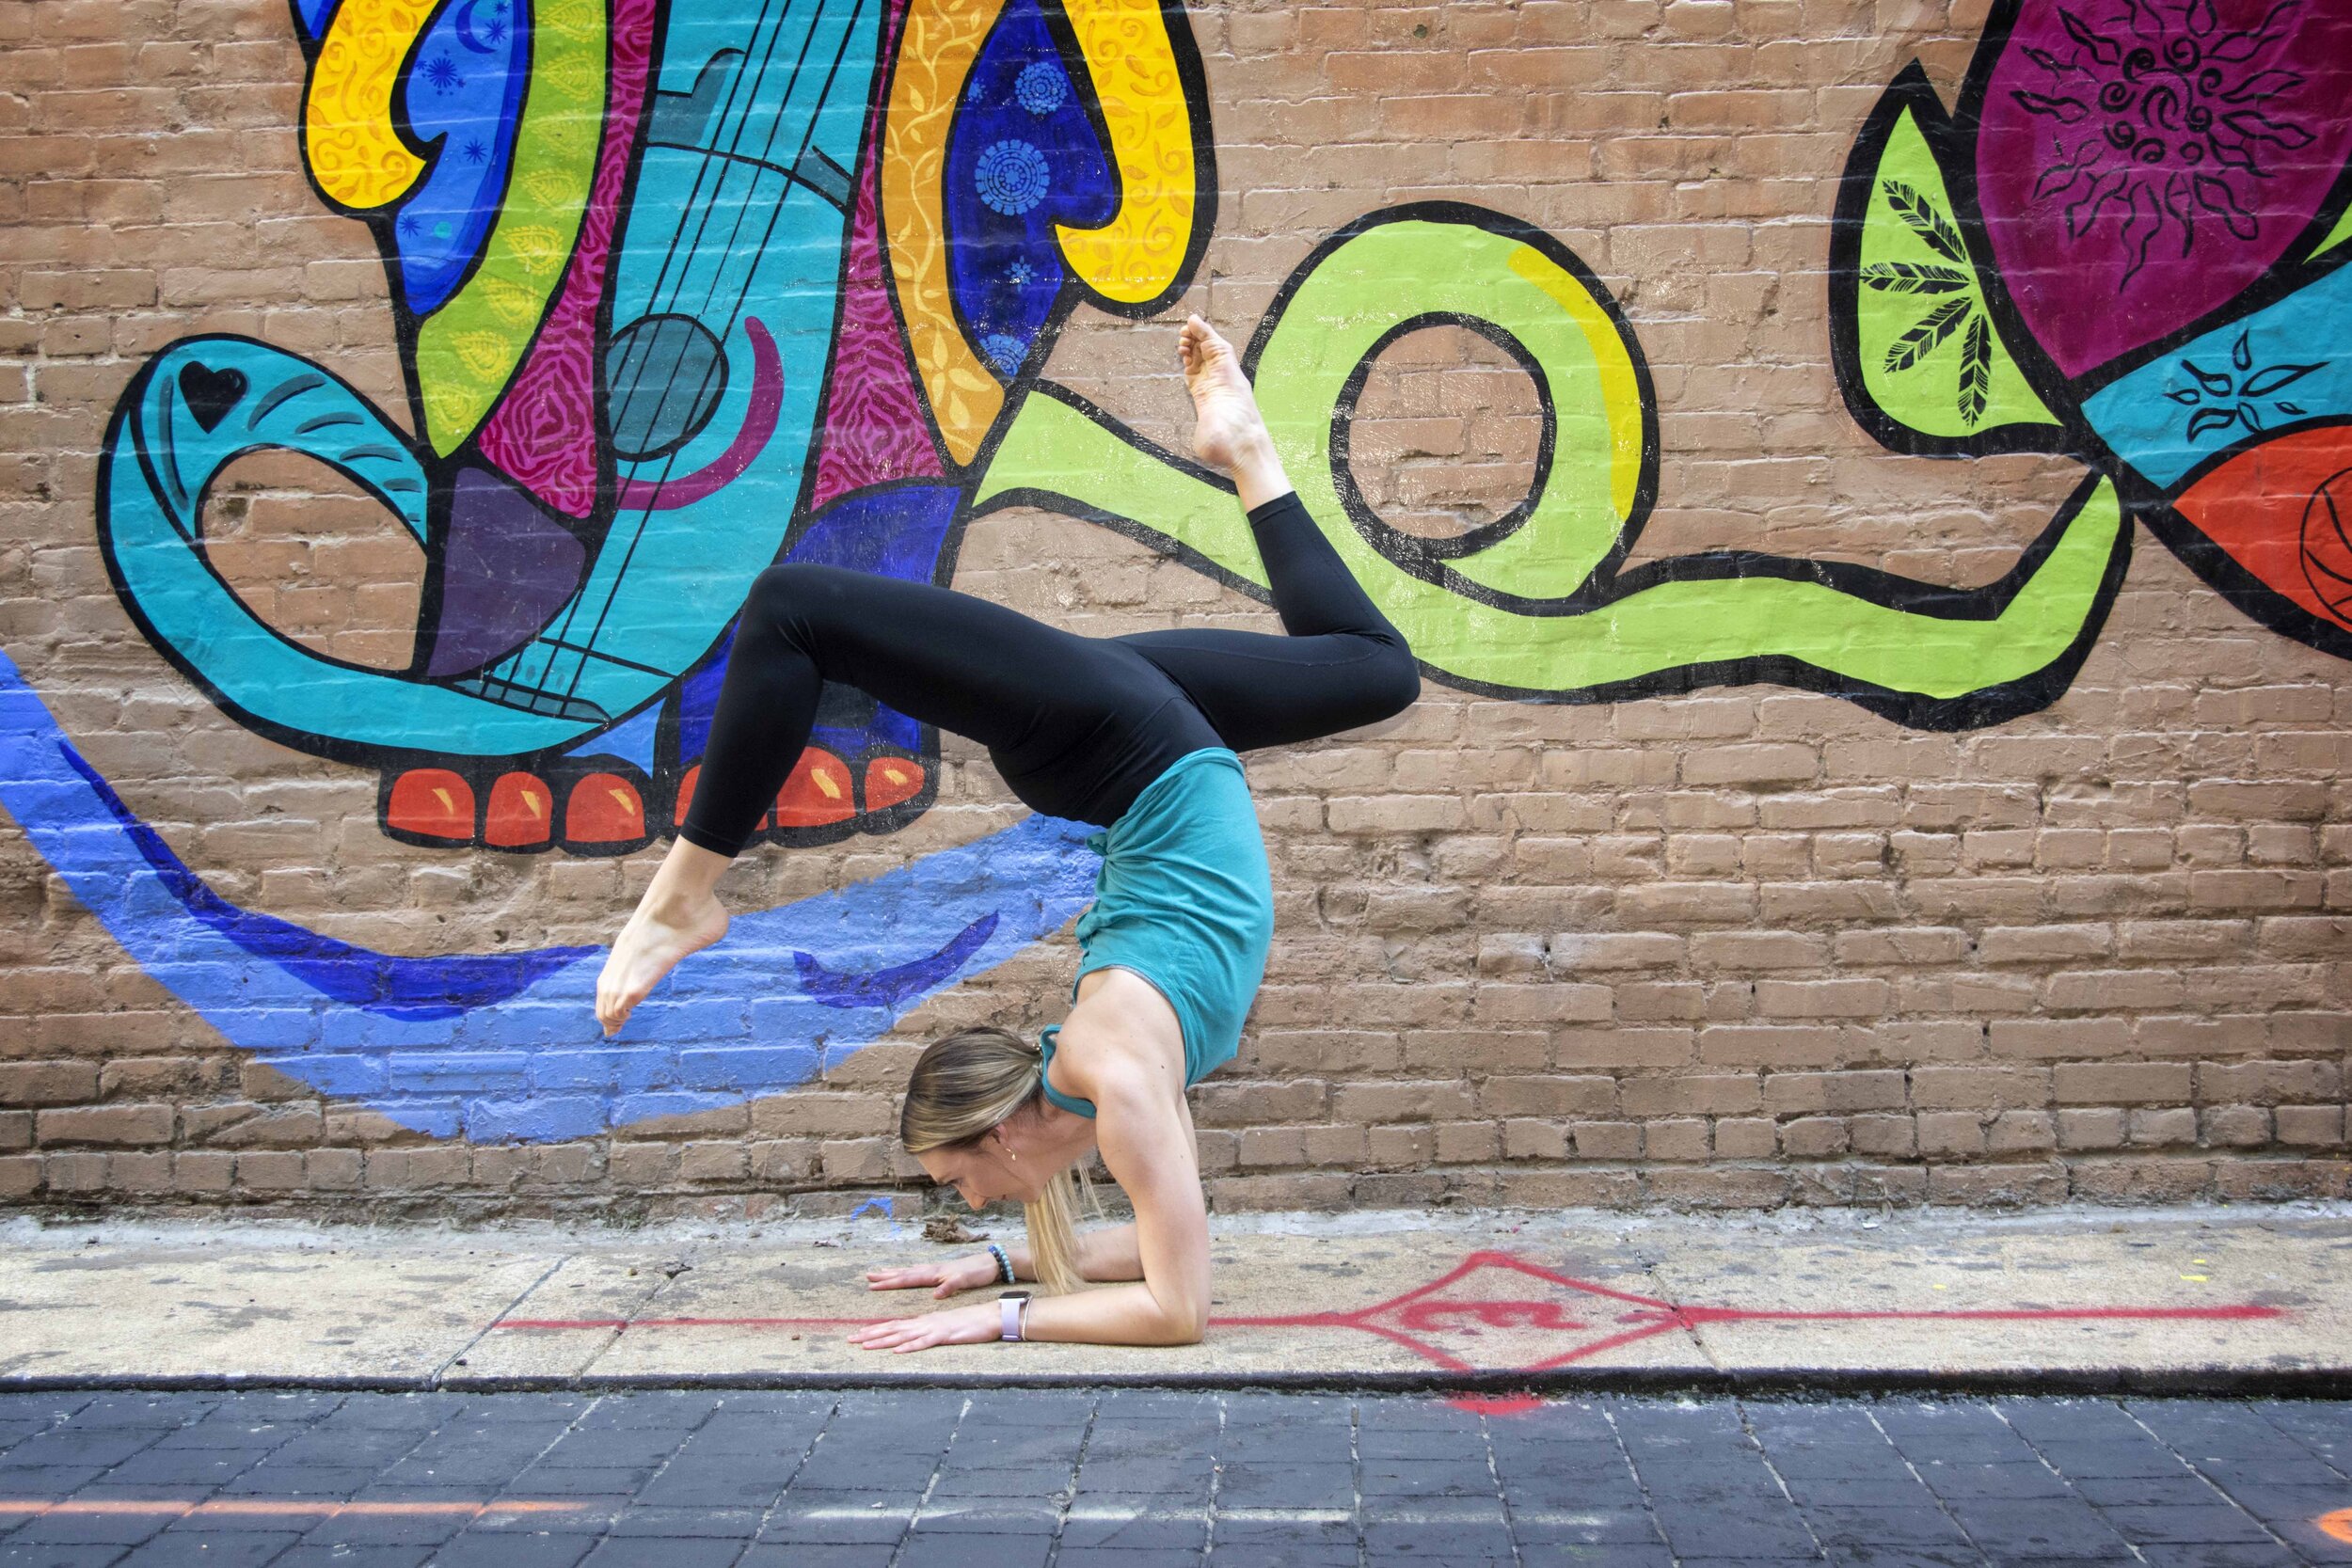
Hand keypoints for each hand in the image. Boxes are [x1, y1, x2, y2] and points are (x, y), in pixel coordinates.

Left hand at [847, 1301, 1004, 1353]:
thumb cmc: (969, 1323)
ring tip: (865, 1345)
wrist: (990, 1316)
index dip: (875, 1329)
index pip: (895, 1325)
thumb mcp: (945, 1328)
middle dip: (870, 1334)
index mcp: (923, 1321)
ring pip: (903, 1335)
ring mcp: (934, 1329)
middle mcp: (924, 1323)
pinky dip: (910, 1347)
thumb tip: (914, 1339)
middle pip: (893, 1329)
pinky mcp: (945, 1336)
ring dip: (883, 1341)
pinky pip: (925, 1343)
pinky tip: (898, 1351)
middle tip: (850, 1339)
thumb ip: (929, 1333)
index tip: (858, 1334)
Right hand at [863, 1252, 1001, 1298]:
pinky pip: (916, 1272)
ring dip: (892, 1273)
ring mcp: (934, 1269)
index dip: (890, 1282)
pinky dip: (905, 1273)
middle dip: (885, 1276)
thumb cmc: (977, 1272)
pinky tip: (904, 1273)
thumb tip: (935, 1295)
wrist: (990, 1262)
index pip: (907, 1278)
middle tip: (867, 1276)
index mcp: (934, 1273)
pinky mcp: (939, 1271)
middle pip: (903, 1273)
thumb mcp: (965, 1280)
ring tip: (878, 1273)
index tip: (873, 1284)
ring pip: (908, 1271)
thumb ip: (950, 1286)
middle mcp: (931, 1269)